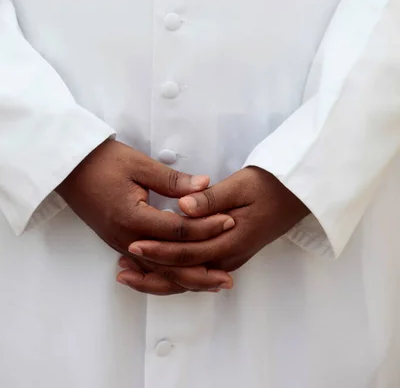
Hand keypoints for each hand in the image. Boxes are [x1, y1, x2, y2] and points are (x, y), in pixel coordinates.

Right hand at [57, 140, 234, 293]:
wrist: (68, 167)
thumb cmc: (102, 161)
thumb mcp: (139, 165)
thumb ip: (173, 180)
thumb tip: (205, 185)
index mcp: (133, 217)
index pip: (178, 230)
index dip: (206, 226)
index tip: (229, 221)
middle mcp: (126, 237)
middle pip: (169, 263)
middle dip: (200, 271)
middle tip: (227, 278)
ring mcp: (119, 243)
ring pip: (156, 270)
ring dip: (184, 278)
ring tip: (209, 284)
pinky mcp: (117, 241)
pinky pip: (144, 265)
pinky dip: (164, 274)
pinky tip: (177, 278)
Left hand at [128, 166, 308, 271]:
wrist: (297, 194)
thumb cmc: (270, 185)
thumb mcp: (242, 185)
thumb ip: (211, 199)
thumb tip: (183, 208)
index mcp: (232, 240)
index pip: (187, 252)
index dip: (159, 250)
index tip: (134, 243)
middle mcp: (229, 257)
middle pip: (185, 274)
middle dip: (152, 273)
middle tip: (121, 270)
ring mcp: (230, 258)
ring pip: (189, 278)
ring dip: (159, 279)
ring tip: (130, 275)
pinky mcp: (228, 254)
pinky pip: (196, 272)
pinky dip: (174, 275)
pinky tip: (157, 270)